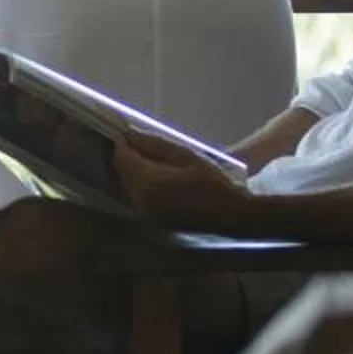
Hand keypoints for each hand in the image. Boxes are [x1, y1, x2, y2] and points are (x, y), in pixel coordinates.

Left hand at [115, 131, 253, 230]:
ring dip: (138, 170)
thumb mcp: (187, 156)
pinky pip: (137, 195)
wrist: (231, 216)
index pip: (122, 156)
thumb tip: (130, 134)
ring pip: (129, 183)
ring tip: (161, 163)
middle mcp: (138, 200)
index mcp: (147, 183)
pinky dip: (144, 184)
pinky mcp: (150, 220)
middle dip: (132, 156)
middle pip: (122, 170)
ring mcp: (143, 213)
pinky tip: (162, 179)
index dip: (127, 142)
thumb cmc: (213, 183)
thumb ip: (155, 144)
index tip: (137, 134)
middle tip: (152, 146)